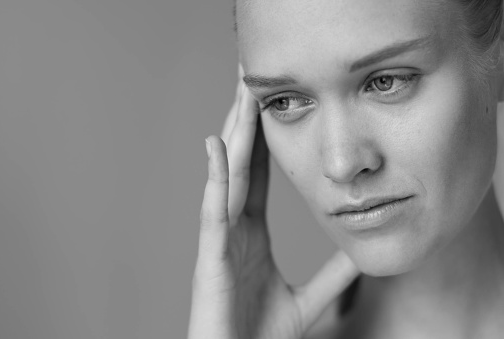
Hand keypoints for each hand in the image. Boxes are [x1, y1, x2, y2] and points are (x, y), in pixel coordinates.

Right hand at [188, 65, 359, 338]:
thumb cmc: (260, 337)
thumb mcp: (310, 299)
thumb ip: (333, 274)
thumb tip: (362, 252)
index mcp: (250, 234)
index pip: (258, 175)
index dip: (264, 140)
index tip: (273, 106)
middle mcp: (232, 227)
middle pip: (242, 165)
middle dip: (247, 122)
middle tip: (252, 81)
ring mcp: (220, 238)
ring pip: (228, 176)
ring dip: (234, 135)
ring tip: (240, 95)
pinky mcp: (210, 255)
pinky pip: (213, 209)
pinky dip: (215, 176)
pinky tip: (218, 144)